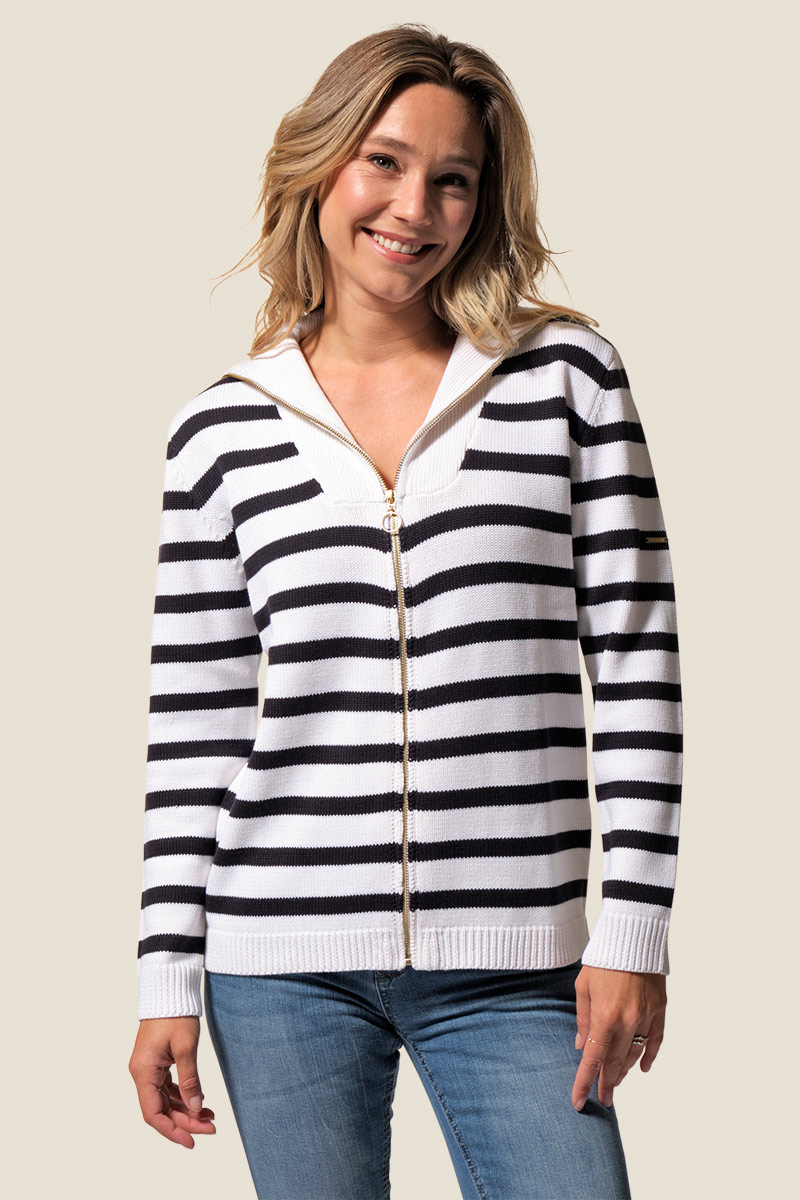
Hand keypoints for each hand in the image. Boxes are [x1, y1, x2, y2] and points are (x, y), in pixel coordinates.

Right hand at [129, 1016, 216, 1147]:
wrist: (169, 989)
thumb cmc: (175, 1013)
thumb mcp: (185, 1047)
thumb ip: (190, 1080)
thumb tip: (197, 1109)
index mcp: (143, 1071)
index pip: (153, 1114)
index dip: (172, 1130)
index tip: (192, 1140)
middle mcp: (142, 1073)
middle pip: (161, 1110)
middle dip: (185, 1121)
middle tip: (211, 1127)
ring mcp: (149, 1068)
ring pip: (165, 1100)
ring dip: (186, 1110)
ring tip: (210, 1116)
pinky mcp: (157, 1063)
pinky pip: (168, 1088)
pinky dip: (183, 1096)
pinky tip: (200, 1101)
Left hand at [571, 964, 665, 1111]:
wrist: (633, 936)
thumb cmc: (603, 959)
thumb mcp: (584, 987)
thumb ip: (583, 1019)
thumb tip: (583, 1047)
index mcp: (604, 1017)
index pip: (593, 1060)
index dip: (585, 1083)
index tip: (579, 1102)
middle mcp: (626, 1021)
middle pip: (615, 1063)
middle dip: (607, 1084)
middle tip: (602, 1099)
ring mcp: (646, 1017)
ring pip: (635, 1054)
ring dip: (624, 1071)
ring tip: (616, 1082)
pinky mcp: (660, 1010)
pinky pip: (656, 1040)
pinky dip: (649, 1056)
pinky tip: (642, 1068)